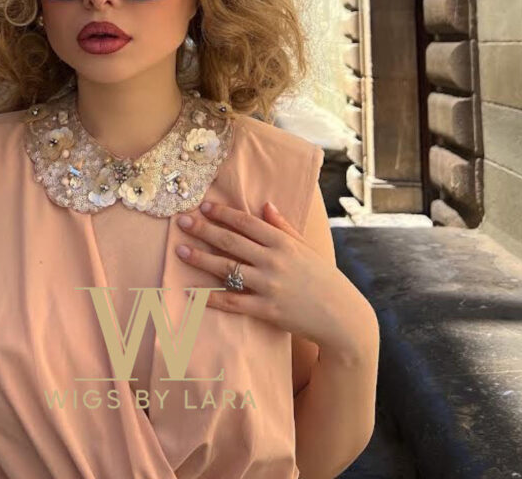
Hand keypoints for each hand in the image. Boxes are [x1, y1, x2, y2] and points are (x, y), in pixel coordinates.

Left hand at [175, 200, 375, 359]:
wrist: (341, 316)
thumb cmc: (323, 278)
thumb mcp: (305, 248)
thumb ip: (283, 226)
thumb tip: (265, 205)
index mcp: (283, 242)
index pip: (246, 222)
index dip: (223, 213)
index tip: (203, 206)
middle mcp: (274, 260)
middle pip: (231, 241)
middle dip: (203, 230)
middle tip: (181, 221)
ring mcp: (270, 286)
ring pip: (227, 269)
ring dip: (200, 259)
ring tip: (180, 251)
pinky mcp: (267, 310)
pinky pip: (234, 302)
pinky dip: (212, 297)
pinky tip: (192, 292)